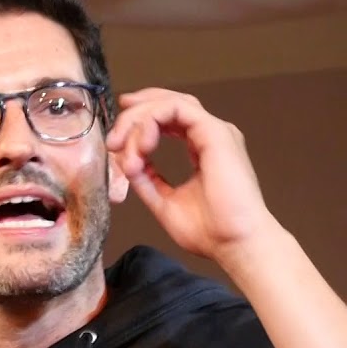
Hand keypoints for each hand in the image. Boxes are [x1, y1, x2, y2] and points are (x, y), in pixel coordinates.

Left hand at [106, 88, 280, 263]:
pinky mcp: (215, 134)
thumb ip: (147, 180)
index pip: (170, 117)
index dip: (140, 117)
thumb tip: (126, 164)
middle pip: (169, 103)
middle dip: (134, 114)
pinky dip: (151, 121)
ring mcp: (214, 132)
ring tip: (120, 145)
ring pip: (170, 103)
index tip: (115, 138)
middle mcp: (210, 135)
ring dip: (138, 119)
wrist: (235, 245)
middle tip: (112, 140)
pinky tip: (140, 145)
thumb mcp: (164, 202)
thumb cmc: (210, 231)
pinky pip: (176, 110)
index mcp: (202, 148)